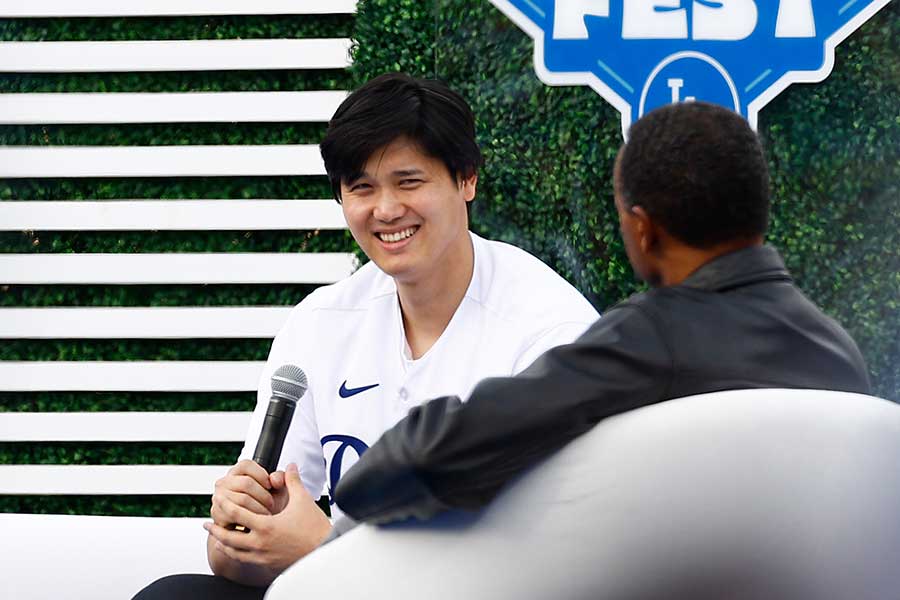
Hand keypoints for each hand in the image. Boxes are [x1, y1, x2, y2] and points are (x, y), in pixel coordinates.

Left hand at [204, 463, 331, 574]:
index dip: (224, 504)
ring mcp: (262, 556)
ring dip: (222, 542)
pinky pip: (244, 560)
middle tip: (207, 522)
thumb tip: (289, 467)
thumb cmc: (315, 528)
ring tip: (215, 536)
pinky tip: (233, 549)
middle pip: (228, 536)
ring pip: (233, 551)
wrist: (326, 550)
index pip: (236, 514)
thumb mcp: (303, 501)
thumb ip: (292, 481)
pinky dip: (234, 553)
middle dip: (215, 528)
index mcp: (266, 526)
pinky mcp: (267, 565)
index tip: (218, 499)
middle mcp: (260, 543)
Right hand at [210, 460, 275, 528]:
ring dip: (259, 508)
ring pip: (242, 499)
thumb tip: (274, 480)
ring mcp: (218, 498)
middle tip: (271, 504)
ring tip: (267, 513)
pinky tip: (257, 522)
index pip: (246, 465)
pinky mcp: (217, 514)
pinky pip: (235, 515)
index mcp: (236, 472)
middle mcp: (224, 482)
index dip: (261, 475)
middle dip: (263, 496)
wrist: (256, 528)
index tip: (270, 486)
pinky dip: (250, 519)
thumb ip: (280, 478)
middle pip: (246, 483)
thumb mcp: (277, 489)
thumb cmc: (266, 505)